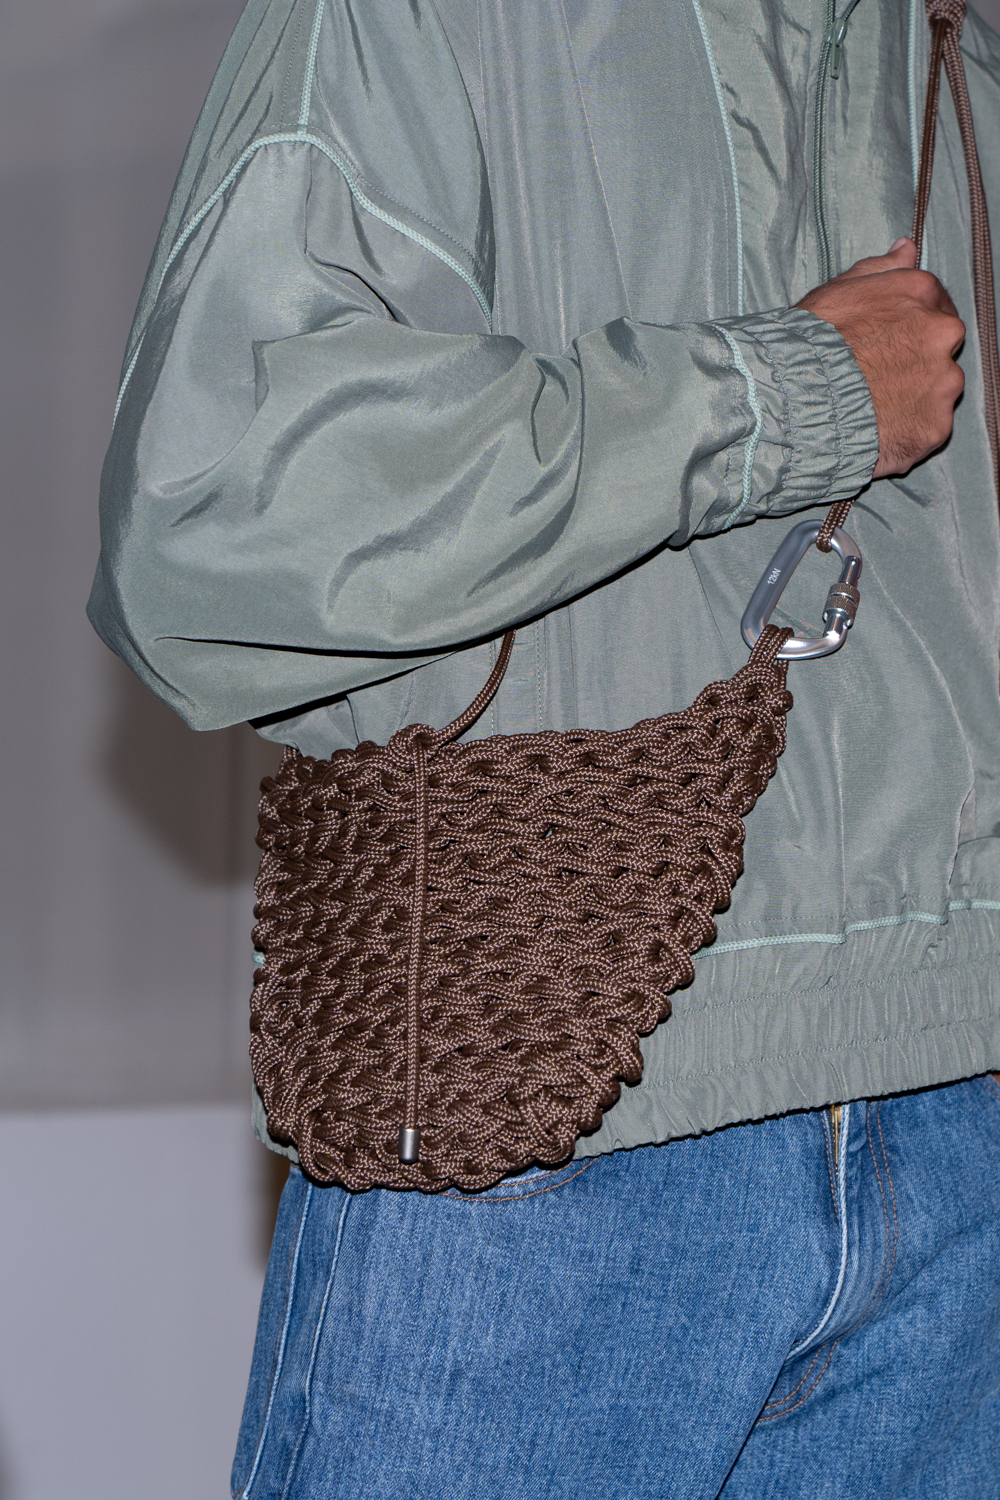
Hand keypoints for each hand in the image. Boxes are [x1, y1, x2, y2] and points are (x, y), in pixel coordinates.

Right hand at [797, 239, 964, 478]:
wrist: (797, 400)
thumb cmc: (810, 343)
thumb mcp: (837, 292)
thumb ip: (880, 269)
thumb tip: (906, 249)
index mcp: (921, 294)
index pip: (934, 305)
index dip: (909, 325)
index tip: (888, 341)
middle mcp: (942, 333)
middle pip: (940, 348)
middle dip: (916, 360)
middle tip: (877, 376)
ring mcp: (942, 382)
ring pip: (937, 389)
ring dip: (914, 396)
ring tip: (874, 406)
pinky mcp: (935, 424)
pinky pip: (928, 426)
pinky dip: (908, 429)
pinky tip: (878, 428)